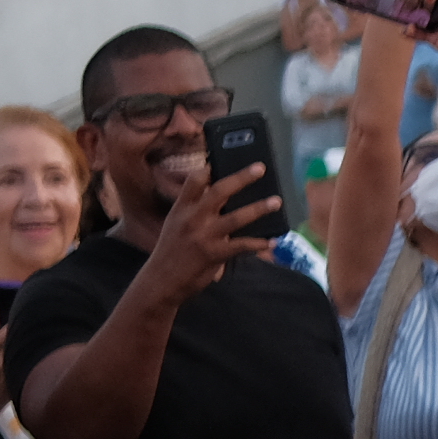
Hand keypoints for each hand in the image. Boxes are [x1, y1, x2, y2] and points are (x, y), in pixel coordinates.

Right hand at [142, 148, 276, 302]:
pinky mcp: (214, 254)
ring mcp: (204, 236)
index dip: (210, 168)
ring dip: (259, 208)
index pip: (195, 180)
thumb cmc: (172, 251)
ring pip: (236, 217)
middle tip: (260, 168)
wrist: (161, 280)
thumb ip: (196, 211)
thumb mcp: (176, 225)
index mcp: (182, 208)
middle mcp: (192, 218)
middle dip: (242, 178)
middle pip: (220, 191)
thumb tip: (223, 200)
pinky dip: (258, 243)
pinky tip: (271, 241)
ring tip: (276, 201)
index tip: (224, 157)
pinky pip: (242, 245)